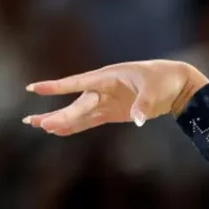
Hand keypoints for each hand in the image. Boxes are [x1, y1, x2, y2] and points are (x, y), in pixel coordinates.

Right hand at [22, 60, 208, 135]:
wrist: (174, 83)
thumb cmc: (161, 79)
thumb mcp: (154, 89)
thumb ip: (143, 104)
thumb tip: (138, 119)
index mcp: (107, 77)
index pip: (77, 83)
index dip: (57, 87)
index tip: (35, 88)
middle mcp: (101, 89)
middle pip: (77, 104)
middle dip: (58, 114)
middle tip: (35, 123)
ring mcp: (105, 101)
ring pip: (78, 113)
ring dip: (59, 120)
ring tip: (36, 125)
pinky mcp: (111, 112)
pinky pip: (89, 121)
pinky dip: (75, 127)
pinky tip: (58, 131)